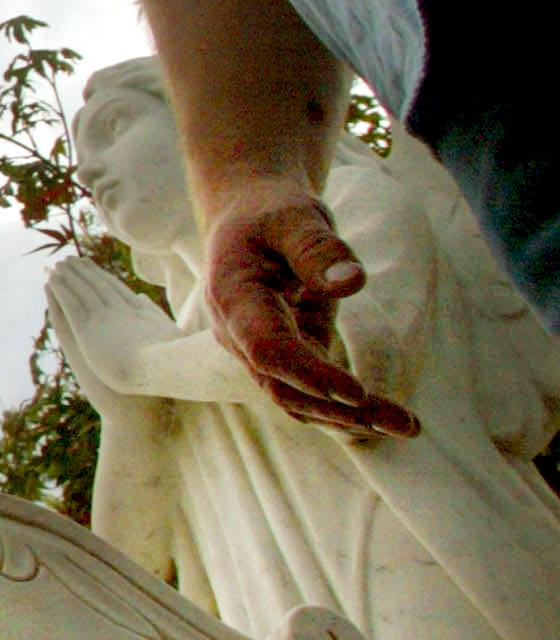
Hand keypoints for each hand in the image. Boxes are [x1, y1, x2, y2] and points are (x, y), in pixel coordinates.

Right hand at [201, 178, 417, 436]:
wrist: (247, 219)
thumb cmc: (270, 213)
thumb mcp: (293, 217)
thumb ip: (317, 248)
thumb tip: (352, 283)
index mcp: (233, 298)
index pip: (267, 348)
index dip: (310, 373)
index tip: (357, 392)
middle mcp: (238, 334)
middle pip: (284, 387)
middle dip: (341, 410)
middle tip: (404, 423)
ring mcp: (257, 349)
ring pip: (297, 399)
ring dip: (348, 418)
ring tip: (407, 426)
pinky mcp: (284, 353)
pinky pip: (309, 391)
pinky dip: (345, 408)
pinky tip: (387, 418)